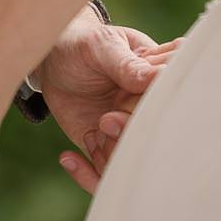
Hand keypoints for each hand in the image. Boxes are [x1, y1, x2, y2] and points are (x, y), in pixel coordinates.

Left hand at [37, 12, 173, 193]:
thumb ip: (128, 65)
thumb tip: (160, 76)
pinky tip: (68, 158)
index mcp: (159, 80)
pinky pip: (104, 177)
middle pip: (152, 140)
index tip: (121, 105)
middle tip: (104, 120)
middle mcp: (147, 110)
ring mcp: (127, 130)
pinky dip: (87, 176)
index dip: (147, 114)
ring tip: (91, 133)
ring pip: (130, 163)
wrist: (53, 58)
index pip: (167, 107)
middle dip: (128, 137)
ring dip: (109, 157)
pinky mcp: (105, 146)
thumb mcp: (103, 46)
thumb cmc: (84, 43)